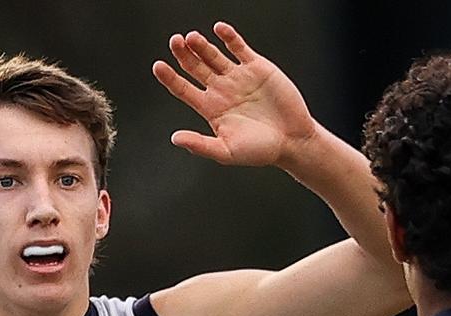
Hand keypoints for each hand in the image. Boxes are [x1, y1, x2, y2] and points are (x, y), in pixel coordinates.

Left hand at [152, 23, 315, 167]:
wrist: (292, 140)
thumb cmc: (259, 151)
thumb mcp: (226, 151)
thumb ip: (200, 145)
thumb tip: (175, 138)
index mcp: (210, 108)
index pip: (183, 89)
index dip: (170, 77)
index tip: (158, 66)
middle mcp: (220, 90)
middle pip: (195, 67)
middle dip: (183, 54)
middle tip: (174, 42)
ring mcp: (237, 77)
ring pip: (214, 55)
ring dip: (202, 45)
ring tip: (191, 37)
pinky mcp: (256, 67)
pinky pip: (239, 48)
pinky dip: (229, 37)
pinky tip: (218, 29)